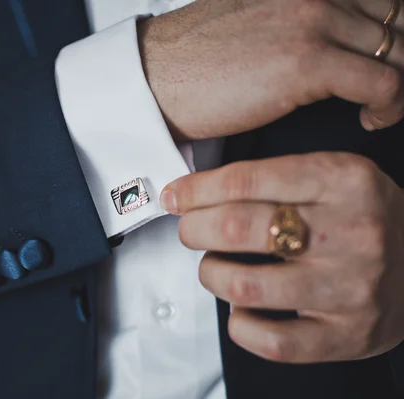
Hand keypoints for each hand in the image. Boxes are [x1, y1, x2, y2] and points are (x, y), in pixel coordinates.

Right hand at [138, 0, 403, 140]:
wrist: (155, 77)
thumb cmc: (195, 58)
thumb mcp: (255, 19)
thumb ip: (295, 18)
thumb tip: (327, 40)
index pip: (379, 0)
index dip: (391, 33)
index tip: (384, 61)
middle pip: (395, 21)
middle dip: (399, 57)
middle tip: (385, 87)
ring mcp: (312, 23)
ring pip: (397, 50)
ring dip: (398, 83)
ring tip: (379, 106)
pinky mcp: (306, 63)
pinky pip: (383, 83)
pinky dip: (387, 106)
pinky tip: (368, 119)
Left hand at [161, 152, 403, 362]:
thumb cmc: (362, 217)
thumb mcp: (330, 177)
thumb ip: (269, 180)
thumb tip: (191, 194)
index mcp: (343, 180)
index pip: (245, 180)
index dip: (195, 190)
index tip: (174, 197)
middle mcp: (350, 232)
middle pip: (239, 229)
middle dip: (195, 229)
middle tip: (190, 231)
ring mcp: (351, 287)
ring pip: (245, 285)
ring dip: (212, 274)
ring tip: (215, 267)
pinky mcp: (348, 334)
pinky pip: (271, 340)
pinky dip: (240, 325)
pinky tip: (241, 310)